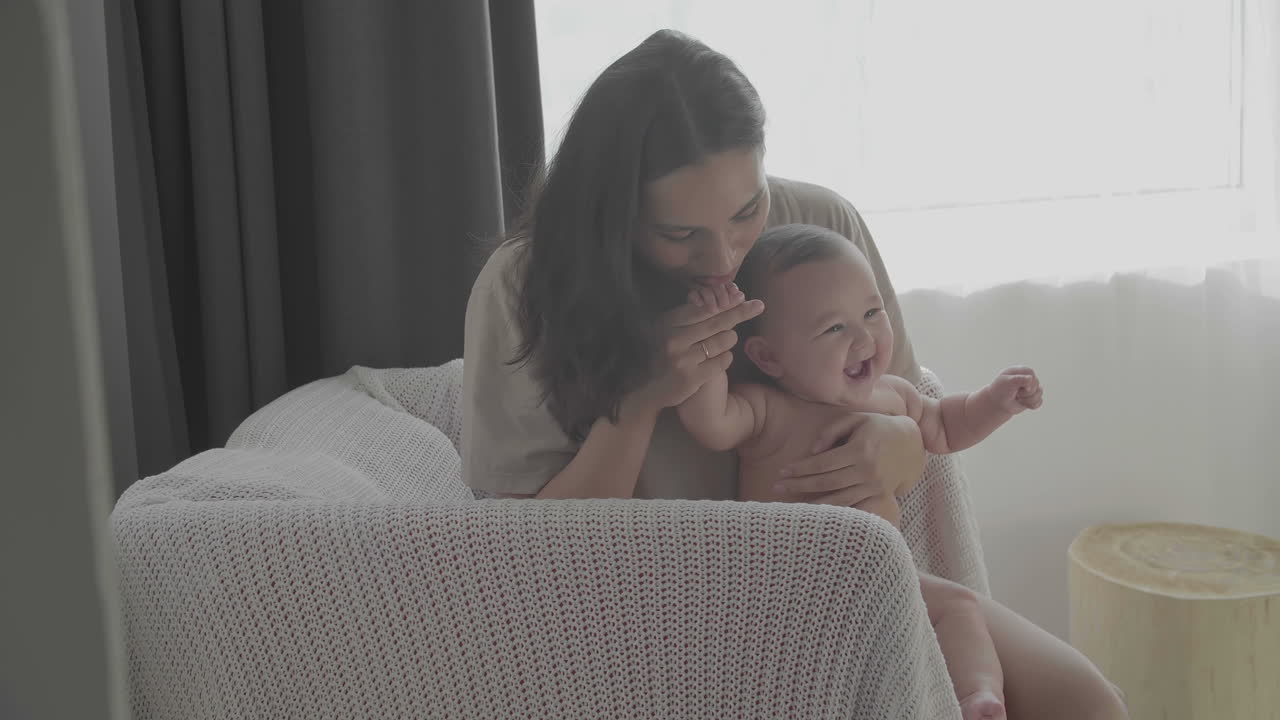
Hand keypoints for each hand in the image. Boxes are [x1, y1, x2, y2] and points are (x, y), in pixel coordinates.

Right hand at [625, 283, 762, 414]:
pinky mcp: (691, 378)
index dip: (725, 302)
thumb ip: (688, 315)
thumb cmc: (662, 354)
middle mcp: (673, 339)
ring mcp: (682, 360)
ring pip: (722, 341)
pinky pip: (722, 361)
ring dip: (729, 339)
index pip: (703, 308)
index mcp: (667, 323)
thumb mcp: (666, 330)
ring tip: (724, 340)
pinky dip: (726, 357)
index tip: (742, 296)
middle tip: (758, 305)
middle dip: (740, 312)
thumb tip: (718, 297)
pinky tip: (720, 357)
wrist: (646, 389)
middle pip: (717, 322)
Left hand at [775, 413, 925, 506]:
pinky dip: (833, 509)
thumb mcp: (855, 420)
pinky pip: (852, 505)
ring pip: (838, 499)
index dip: (800, 469)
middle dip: (799, 485)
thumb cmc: (877, 427)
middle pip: (826, 482)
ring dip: (812, 502)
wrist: (911, 443)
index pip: (822, 463)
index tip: (782, 471)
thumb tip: (812, 452)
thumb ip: (831, 431)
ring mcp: (874, 486)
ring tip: (790, 502)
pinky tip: (816, 511)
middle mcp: (867, 470)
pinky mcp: (879, 495)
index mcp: (860, 450)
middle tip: (777, 487)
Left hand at [988, 366, 1042, 414]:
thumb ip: (1019, 379)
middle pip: (1036, 384)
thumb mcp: (1007, 383)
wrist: (996, 404)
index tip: (1017, 387)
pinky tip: (1023, 404)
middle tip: (1015, 394)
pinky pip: (1039, 402)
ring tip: (1018, 399)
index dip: (1026, 382)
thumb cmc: (1000, 391)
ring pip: (1039, 393)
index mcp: (1020, 371)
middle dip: (1026, 393)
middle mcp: (1027, 378)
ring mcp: (1031, 387)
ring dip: (1028, 400)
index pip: (1031, 373)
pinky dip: (1031, 405)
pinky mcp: (1033, 397)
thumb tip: (1031, 379)